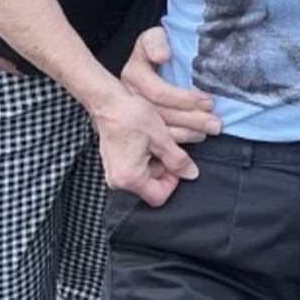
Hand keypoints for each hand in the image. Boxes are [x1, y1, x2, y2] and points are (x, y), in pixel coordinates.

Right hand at [91, 87, 198, 206]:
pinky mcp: (114, 162)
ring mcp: (114, 172)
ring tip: (154, 139)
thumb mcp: (161, 138)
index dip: (173, 181)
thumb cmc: (131, 117)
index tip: (176, 161)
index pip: (159, 196)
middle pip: (152, 185)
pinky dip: (145, 155)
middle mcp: (118, 181)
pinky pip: (136, 166)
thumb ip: (178, 160)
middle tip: (165, 145)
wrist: (108, 102)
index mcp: (130, 179)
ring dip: (156, 159)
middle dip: (164, 167)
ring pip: (146, 174)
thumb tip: (191, 174)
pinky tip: (146, 140)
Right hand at [121, 27, 220, 142]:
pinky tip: (196, 138)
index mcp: (134, 74)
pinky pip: (158, 141)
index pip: (158, 92)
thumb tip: (162, 56)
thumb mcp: (155, 37)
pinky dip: (179, 142)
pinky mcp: (141, 126)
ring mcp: (135, 113)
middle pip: (161, 115)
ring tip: (208, 132)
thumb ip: (156, 42)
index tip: (208, 101)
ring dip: (187, 133)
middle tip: (215, 124)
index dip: (184, 99)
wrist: (153, 55)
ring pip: (160, 132)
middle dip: (192, 120)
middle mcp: (131, 96)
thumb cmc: (157, 45)